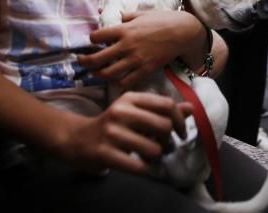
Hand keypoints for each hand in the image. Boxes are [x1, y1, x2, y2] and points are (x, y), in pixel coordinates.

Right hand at [62, 92, 192, 173]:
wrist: (77, 139)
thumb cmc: (113, 124)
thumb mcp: (135, 111)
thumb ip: (162, 110)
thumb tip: (191, 108)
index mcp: (130, 98)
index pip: (167, 105)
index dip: (180, 120)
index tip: (181, 132)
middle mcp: (121, 112)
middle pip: (164, 126)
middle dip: (169, 141)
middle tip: (164, 146)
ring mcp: (112, 133)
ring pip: (154, 149)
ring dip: (157, 157)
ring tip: (149, 156)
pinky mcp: (105, 153)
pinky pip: (139, 167)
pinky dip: (145, 169)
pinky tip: (141, 166)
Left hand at [78, 10, 204, 88]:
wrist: (182, 32)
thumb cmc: (163, 20)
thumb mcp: (142, 14)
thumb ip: (127, 16)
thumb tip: (117, 17)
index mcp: (124, 29)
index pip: (97, 36)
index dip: (91, 39)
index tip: (92, 41)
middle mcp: (126, 45)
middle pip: (97, 58)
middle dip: (85, 62)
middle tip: (81, 62)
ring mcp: (135, 59)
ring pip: (108, 73)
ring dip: (98, 74)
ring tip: (95, 73)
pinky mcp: (145, 69)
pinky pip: (126, 81)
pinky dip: (117, 83)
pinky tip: (115, 80)